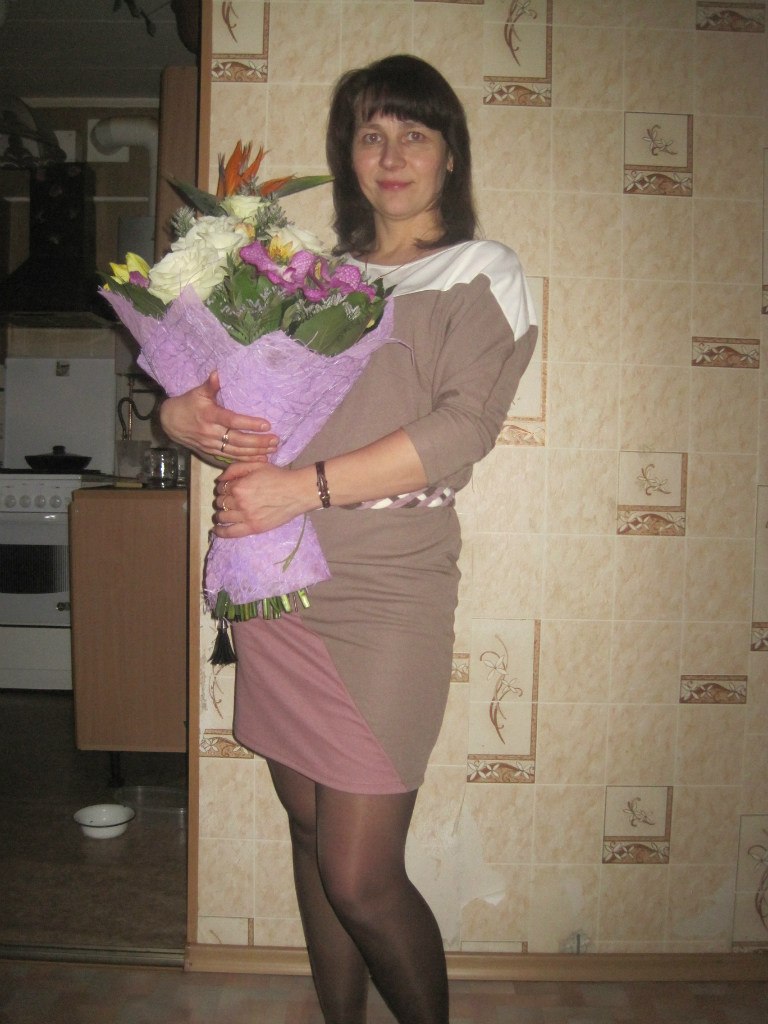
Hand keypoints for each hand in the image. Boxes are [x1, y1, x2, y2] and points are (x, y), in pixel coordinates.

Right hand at [159, 371, 277, 462]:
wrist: (169, 422)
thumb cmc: (187, 404)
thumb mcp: (197, 392)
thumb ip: (210, 385)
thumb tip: (218, 372)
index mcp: (209, 415)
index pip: (232, 421)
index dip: (249, 423)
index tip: (266, 424)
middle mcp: (210, 432)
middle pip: (237, 440)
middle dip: (258, 442)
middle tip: (275, 440)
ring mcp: (210, 444)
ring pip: (236, 451)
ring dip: (255, 452)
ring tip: (272, 450)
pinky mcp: (211, 452)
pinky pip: (231, 457)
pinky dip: (246, 459)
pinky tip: (260, 459)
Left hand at [212, 461, 315, 537]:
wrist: (297, 492)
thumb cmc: (278, 476)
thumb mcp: (257, 465)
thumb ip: (235, 469)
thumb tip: (220, 479)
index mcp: (239, 486)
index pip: (221, 488)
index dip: (224, 487)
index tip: (229, 488)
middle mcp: (239, 502)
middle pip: (220, 502)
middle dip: (223, 499)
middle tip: (231, 499)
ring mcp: (246, 517)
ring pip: (222, 516)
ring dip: (221, 513)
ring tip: (226, 512)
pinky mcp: (253, 528)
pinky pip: (230, 532)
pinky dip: (221, 532)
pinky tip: (217, 530)